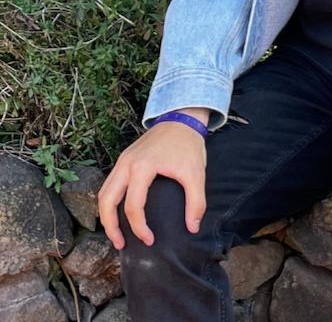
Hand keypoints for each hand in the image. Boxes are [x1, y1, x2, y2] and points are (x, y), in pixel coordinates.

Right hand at [98, 111, 207, 250]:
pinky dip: (109, 201)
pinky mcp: (124, 158)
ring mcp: (123, 160)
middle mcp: (126, 164)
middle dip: (110, 226)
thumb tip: (193, 227)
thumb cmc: (188, 145)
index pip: (133, 206)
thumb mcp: (196, 173)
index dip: (139, 228)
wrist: (181, 118)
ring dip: (106, 214)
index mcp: (142, 167)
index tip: (150, 240)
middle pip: (106, 201)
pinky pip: (109, 183)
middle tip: (121, 244)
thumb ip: (196, 202)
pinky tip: (118, 212)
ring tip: (116, 233)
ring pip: (103, 192)